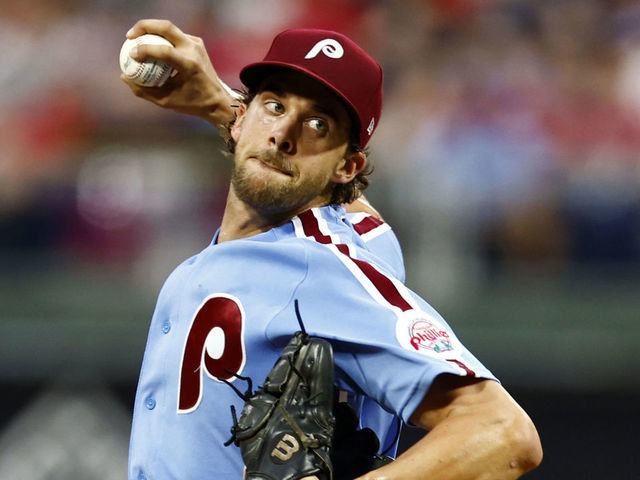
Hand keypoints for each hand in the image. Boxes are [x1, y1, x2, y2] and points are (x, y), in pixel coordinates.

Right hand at [121, 19, 239, 128]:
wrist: (218, 99)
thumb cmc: (192, 103)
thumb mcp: (166, 101)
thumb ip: (144, 90)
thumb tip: (124, 76)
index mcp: (190, 65)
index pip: (164, 51)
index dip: (145, 50)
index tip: (131, 54)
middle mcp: (194, 50)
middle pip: (166, 27)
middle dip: (144, 26)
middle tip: (129, 36)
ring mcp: (197, 44)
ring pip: (169, 28)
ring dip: (151, 30)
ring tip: (136, 38)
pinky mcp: (197, 43)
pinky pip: (175, 36)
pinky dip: (161, 38)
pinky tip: (150, 44)